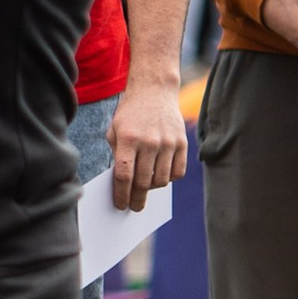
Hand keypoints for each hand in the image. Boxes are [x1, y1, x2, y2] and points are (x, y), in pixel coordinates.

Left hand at [106, 75, 190, 208]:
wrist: (154, 91)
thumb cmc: (130, 114)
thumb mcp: (115, 130)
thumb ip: (117, 155)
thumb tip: (123, 185)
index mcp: (128, 139)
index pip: (124, 175)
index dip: (121, 194)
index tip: (120, 205)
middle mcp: (149, 142)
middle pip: (144, 181)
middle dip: (137, 198)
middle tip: (134, 207)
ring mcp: (168, 142)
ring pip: (162, 180)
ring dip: (153, 189)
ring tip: (146, 189)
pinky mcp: (182, 143)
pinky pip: (178, 172)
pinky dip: (169, 179)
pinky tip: (161, 177)